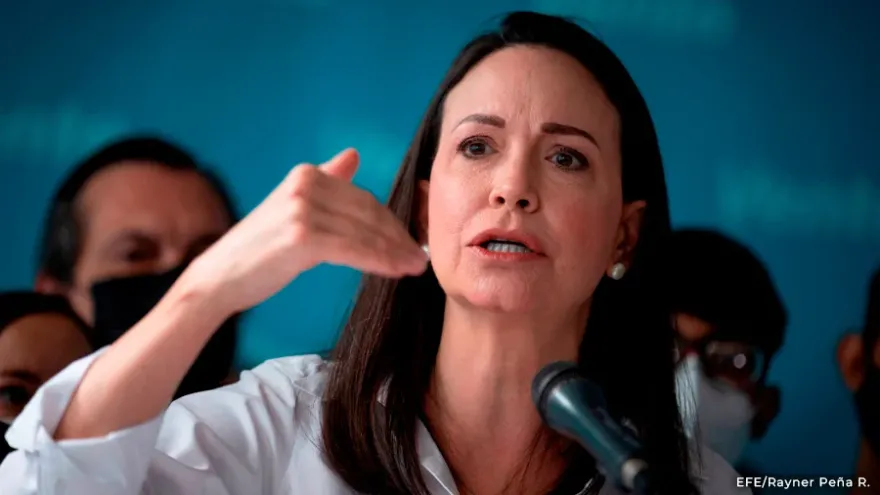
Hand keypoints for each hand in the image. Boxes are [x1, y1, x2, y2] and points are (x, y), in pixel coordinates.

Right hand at [183, 148, 427, 315]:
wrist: (219, 278)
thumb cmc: (259, 249)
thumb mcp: (292, 206)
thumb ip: (327, 181)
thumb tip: (354, 155)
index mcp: (306, 175)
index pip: (362, 198)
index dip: (391, 221)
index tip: (411, 240)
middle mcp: (305, 185)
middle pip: (367, 212)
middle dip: (398, 237)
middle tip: (420, 257)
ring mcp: (302, 209)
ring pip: (364, 232)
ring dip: (395, 252)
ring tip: (414, 267)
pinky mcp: (302, 237)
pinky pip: (353, 249)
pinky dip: (378, 260)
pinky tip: (394, 271)